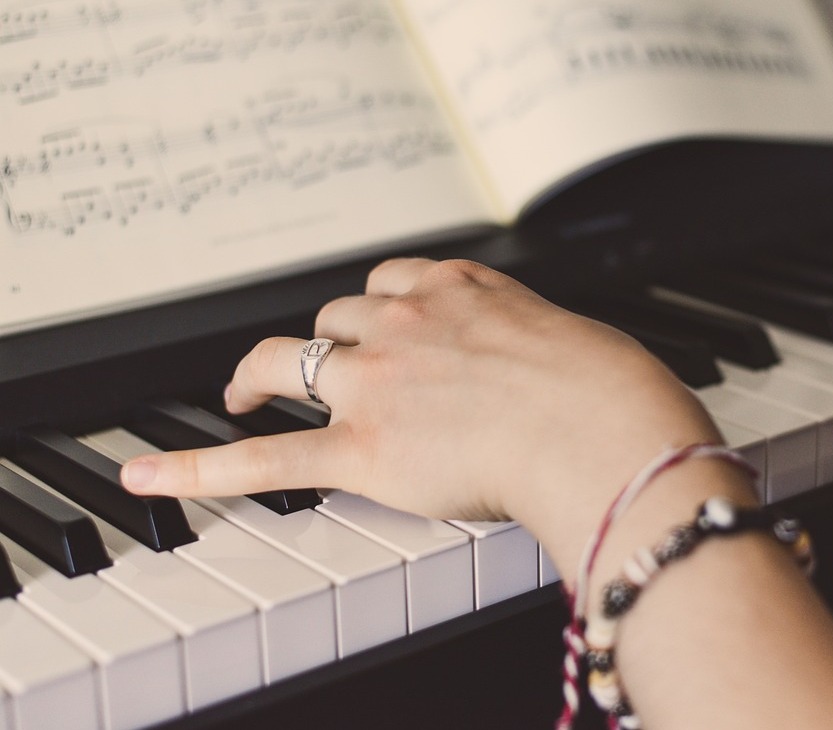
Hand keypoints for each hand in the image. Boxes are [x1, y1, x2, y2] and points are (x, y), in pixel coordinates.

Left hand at [120, 258, 723, 562]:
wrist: (603, 428)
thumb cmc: (609, 390)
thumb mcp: (577, 339)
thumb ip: (541, 348)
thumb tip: (561, 368)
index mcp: (463, 290)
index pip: (394, 280)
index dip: (375, 304)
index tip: (372, 319)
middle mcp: (409, 322)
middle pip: (337, 317)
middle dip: (321, 340)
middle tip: (305, 364)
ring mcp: (379, 381)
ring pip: (292, 360)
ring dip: (266, 376)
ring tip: (244, 395)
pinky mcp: (364, 447)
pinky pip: (267, 457)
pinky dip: (199, 467)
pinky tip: (153, 476)